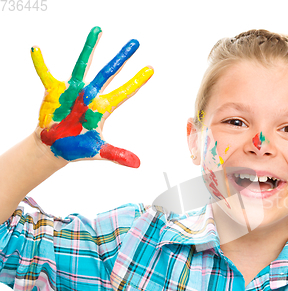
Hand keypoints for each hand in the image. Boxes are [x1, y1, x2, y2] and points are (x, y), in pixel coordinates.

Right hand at [31, 26, 153, 167]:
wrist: (54, 146)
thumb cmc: (77, 147)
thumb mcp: (98, 151)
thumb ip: (117, 154)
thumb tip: (138, 164)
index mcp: (103, 108)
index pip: (125, 92)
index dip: (137, 81)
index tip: (151, 69)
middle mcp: (91, 95)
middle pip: (109, 73)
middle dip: (122, 58)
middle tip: (136, 43)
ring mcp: (73, 90)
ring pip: (84, 65)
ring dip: (90, 48)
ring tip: (98, 30)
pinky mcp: (54, 91)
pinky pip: (46, 74)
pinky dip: (40, 63)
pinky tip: (36, 49)